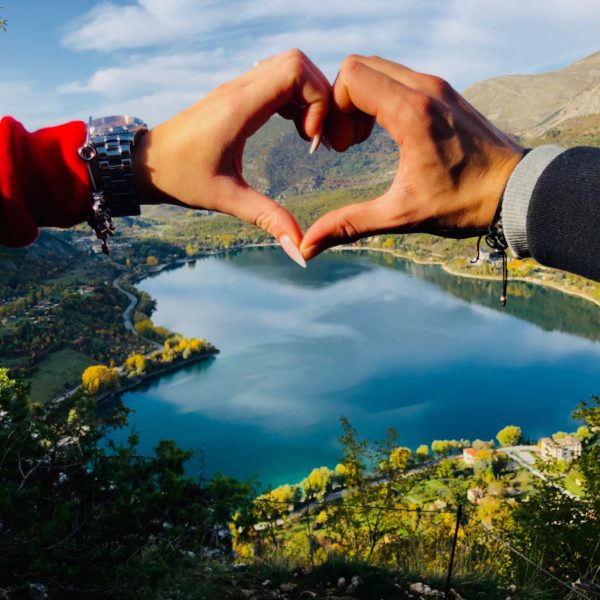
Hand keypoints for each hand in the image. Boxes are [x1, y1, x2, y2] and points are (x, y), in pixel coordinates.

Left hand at [134, 50, 329, 261]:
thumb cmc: (180, 179)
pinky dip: (294, 97)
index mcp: (239, 109)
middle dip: (318, 96)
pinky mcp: (234, 94)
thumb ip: (267, 219)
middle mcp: (238, 89)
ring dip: (307, 95)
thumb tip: (299, 250)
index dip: (316, 100)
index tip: (309, 139)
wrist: (144, 163)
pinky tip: (293, 128)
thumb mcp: (227, 199)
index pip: (294, 72)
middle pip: (297, 62)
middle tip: (315, 136)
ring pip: (287, 66)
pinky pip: (275, 78)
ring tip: (306, 134)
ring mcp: (235, 88)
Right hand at [300, 55, 524, 259]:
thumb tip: (307, 246)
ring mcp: (437, 86)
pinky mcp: (444, 92)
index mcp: (411, 113)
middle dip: (342, 102)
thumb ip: (349, 225)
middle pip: (360, 66)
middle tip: (346, 143)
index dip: (332, 109)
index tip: (338, 146)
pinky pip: (399, 77)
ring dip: (361, 99)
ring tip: (363, 139)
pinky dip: (381, 97)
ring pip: (379, 68)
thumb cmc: (463, 204)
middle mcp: (424, 88)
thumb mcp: (401, 216)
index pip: (351, 76)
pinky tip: (386, 132)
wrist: (517, 191)